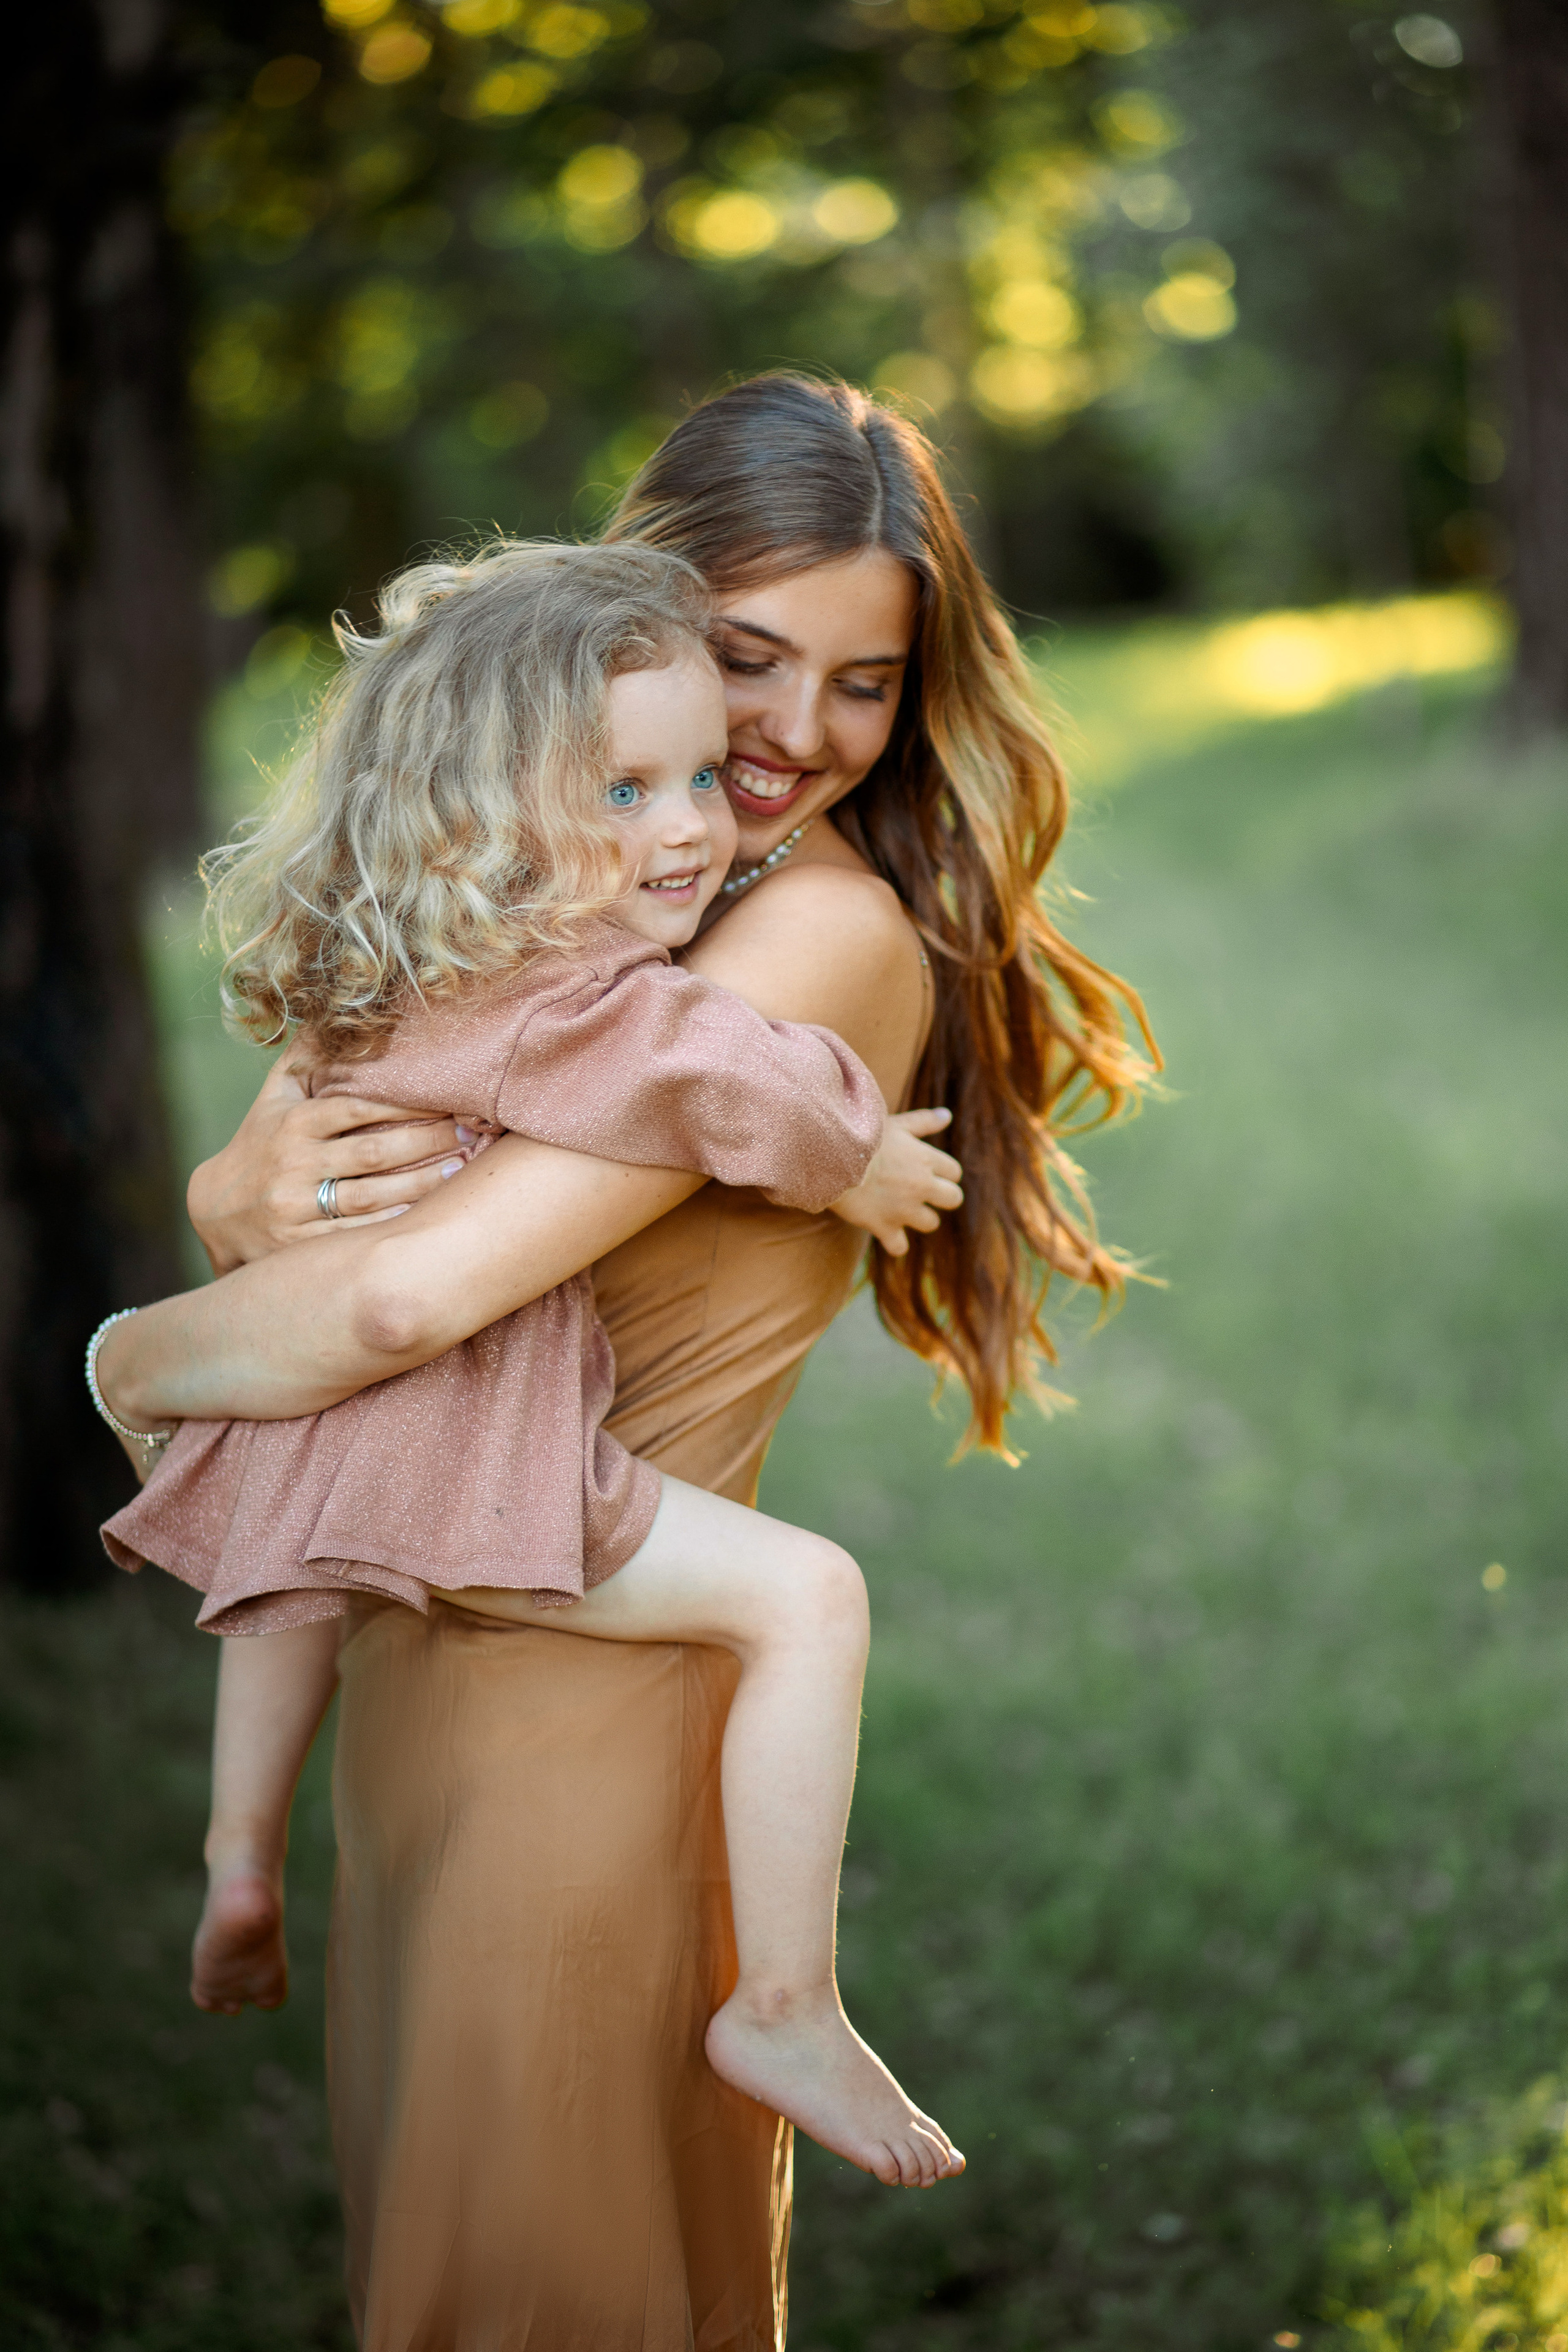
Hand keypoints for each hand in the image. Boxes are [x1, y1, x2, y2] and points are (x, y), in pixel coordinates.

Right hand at [187, 1056, 471, 1274]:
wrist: (215, 1212)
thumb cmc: (260, 1143)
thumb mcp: (274, 1097)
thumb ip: (306, 1057)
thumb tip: (335, 1010)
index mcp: (293, 1124)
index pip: (357, 1109)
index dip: (406, 1105)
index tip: (449, 1101)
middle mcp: (293, 1164)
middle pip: (373, 1153)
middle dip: (426, 1143)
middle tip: (469, 1133)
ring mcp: (296, 1208)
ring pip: (372, 1197)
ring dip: (422, 1185)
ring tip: (462, 1171)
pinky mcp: (300, 1245)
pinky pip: (357, 1236)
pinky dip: (395, 1225)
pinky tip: (430, 1216)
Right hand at [828, 1108, 962, 1256]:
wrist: (830, 1156)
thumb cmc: (861, 1134)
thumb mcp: (895, 1123)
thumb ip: (923, 1121)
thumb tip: (947, 1115)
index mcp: (926, 1159)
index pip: (954, 1172)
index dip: (943, 1172)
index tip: (927, 1171)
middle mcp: (922, 1186)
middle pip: (954, 1199)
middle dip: (941, 1198)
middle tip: (921, 1192)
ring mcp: (904, 1209)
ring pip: (931, 1223)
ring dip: (919, 1218)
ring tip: (901, 1209)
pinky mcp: (883, 1227)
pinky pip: (899, 1247)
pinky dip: (894, 1243)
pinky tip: (886, 1233)